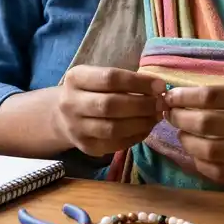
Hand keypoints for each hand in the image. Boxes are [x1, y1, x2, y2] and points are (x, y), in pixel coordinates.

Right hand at [53, 66, 167, 156]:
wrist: (62, 116)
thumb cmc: (90, 91)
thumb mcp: (97, 76)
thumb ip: (123, 80)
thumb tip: (158, 87)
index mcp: (76, 78)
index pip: (110, 78)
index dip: (138, 82)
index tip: (159, 85)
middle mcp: (71, 103)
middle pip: (110, 105)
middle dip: (142, 104)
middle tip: (161, 104)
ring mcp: (76, 128)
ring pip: (113, 128)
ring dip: (141, 123)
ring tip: (156, 116)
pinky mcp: (86, 147)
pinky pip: (115, 144)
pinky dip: (135, 136)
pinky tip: (146, 128)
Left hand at [164, 84, 223, 182]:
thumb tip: (183, 96)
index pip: (211, 96)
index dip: (184, 97)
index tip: (170, 97)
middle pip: (207, 125)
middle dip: (180, 119)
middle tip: (170, 115)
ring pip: (210, 151)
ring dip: (187, 142)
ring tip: (182, 133)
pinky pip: (221, 173)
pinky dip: (201, 165)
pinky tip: (196, 155)